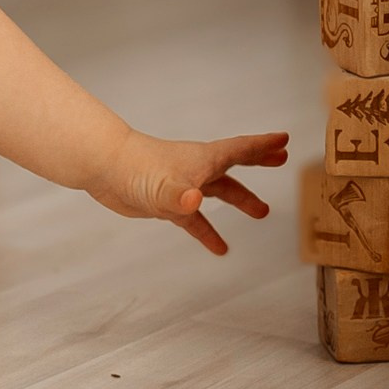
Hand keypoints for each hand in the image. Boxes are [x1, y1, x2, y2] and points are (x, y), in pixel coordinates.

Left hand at [89, 128, 289, 254]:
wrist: (104, 169)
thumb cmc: (134, 170)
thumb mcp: (162, 187)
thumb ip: (179, 196)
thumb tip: (195, 201)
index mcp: (203, 160)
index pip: (240, 150)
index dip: (264, 145)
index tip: (284, 139)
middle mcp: (196, 169)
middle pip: (234, 165)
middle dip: (259, 161)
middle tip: (281, 159)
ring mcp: (183, 185)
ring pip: (218, 192)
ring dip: (240, 200)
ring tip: (262, 212)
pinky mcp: (168, 203)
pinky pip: (194, 220)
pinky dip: (207, 232)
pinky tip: (220, 249)